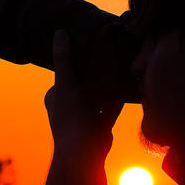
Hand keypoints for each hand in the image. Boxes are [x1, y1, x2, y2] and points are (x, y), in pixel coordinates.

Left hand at [44, 30, 124, 156]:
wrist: (85, 153)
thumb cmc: (70, 116)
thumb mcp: (65, 83)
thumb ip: (63, 60)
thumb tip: (59, 32)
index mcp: (55, 96)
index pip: (64, 73)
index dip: (75, 59)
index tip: (88, 43)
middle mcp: (68, 106)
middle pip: (82, 83)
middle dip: (93, 72)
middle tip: (107, 52)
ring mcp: (85, 116)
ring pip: (98, 95)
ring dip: (106, 84)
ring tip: (119, 65)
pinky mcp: (101, 125)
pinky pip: (111, 106)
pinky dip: (118, 97)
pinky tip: (128, 84)